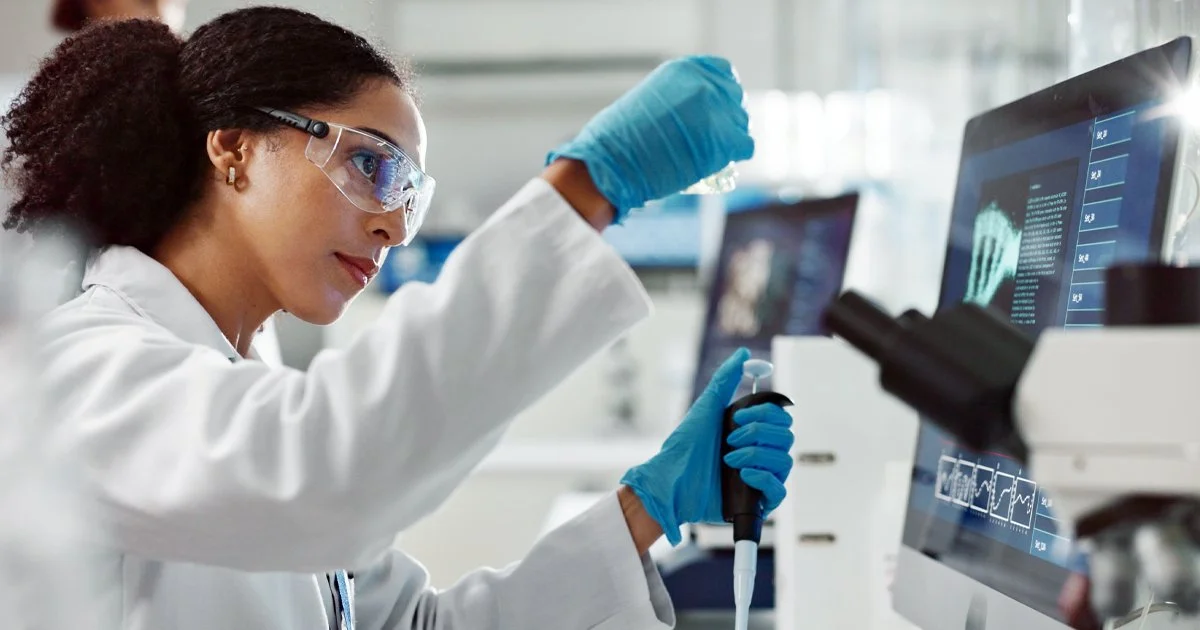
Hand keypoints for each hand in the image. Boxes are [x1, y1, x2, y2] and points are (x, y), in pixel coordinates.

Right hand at [545, 56, 753, 222]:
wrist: (613, 163)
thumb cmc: (619, 139)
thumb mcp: (648, 101)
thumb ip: (675, 99)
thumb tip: (691, 115)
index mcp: (684, 70)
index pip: (722, 72)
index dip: (720, 93)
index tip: (714, 111)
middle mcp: (705, 84)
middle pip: (734, 98)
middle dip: (725, 118)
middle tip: (712, 138)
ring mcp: (718, 111)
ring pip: (741, 123)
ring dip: (729, 138)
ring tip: (709, 153)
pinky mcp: (725, 140)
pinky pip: (745, 145)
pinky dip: (732, 156)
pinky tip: (716, 163)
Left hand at [619, 348, 793, 544]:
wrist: (670, 482)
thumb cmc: (684, 447)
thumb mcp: (706, 408)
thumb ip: (725, 380)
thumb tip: (744, 355)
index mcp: (753, 432)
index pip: (781, 417)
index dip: (765, 414)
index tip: (737, 416)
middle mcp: (760, 453)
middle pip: (786, 436)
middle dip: (759, 433)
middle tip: (730, 439)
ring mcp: (760, 477)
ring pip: (784, 460)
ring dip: (756, 455)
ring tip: (728, 459)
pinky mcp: (757, 501)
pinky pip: (780, 490)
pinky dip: (764, 478)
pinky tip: (743, 474)